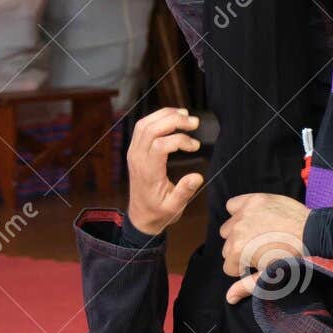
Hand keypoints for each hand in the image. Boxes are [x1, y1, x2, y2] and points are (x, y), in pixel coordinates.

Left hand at [126, 108, 203, 234]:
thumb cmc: (159, 212)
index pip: (160, 144)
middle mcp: (137, 158)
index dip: (180, 140)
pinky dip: (157, 118)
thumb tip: (198, 176)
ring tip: (185, 116)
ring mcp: (133, 152)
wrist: (140, 217)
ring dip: (165, 115)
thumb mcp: (174, 208)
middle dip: (174, 120)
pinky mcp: (135, 149)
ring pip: (145, 123)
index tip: (196, 146)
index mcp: (148, 172)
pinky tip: (172, 119)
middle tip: (194, 122)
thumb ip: (185, 191)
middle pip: (151, 128)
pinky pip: (142, 126)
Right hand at [221, 192, 309, 303]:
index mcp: (237, 251)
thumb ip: (246, 287)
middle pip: (227, 247)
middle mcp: (235, 231)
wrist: (313, 234)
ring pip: (228, 228)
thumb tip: (228, 298)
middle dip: (241, 251)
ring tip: (259, 234)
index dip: (244, 268)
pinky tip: (253, 218)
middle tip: (261, 250)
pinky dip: (238, 211)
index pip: (229, 267)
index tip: (258, 264)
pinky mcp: (253, 200)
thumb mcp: (269, 276)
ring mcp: (243, 213)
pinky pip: (233, 205)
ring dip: (239, 232)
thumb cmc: (292, 258)